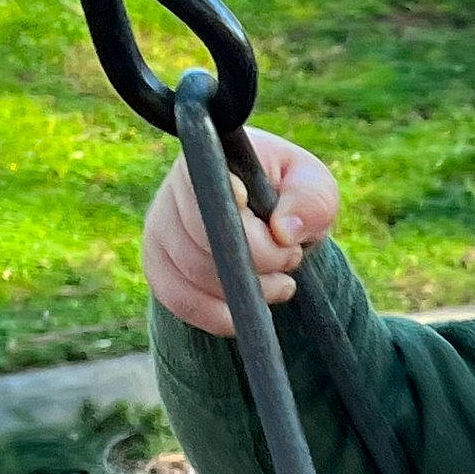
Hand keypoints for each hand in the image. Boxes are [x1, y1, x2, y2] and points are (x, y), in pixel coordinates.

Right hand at [142, 127, 340, 335]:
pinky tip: (248, 311)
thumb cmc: (293, 194)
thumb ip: (310, 200)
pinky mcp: (158, 265)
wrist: (273, 218)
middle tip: (292, 258)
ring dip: (247, 290)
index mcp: (211, 157)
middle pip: (205, 241)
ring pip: (194, 276)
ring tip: (282, 281)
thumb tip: (284, 232)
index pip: (210, 191)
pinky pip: (179, 302)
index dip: (233, 216)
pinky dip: (218, 315)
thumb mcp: (316, 186)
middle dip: (261, 260)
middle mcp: (173, 191)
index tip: (270, 230)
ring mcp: (160, 229)